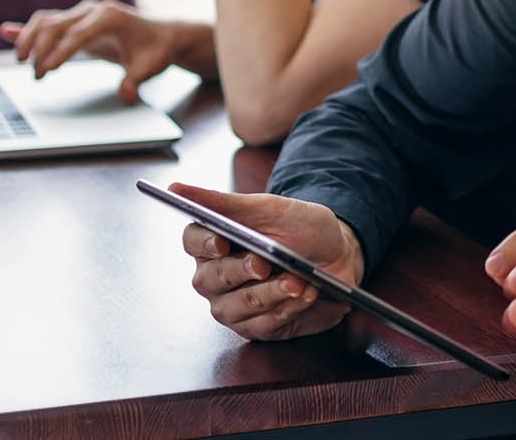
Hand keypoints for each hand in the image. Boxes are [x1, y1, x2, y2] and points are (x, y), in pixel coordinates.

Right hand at [1, 0, 178, 100]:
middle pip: (56, 24)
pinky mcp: (74, 21)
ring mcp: (81, 13)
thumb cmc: (154, 50)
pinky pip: (47, 22)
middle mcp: (92, 10)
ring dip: (29, 39)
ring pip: (46, 20)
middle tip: (36, 76)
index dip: (59, 53)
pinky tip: (6, 32)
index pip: (77, 35)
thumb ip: (135, 80)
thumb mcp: (149, 67)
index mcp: (110, 17)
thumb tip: (126, 95)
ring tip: (21, 63)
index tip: (45, 71)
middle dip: (40, 49)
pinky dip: (27, 28)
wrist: (160, 35)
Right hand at [175, 182, 362, 340]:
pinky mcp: (257, 327)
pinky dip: (288, 308)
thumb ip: (223, 202)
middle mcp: (216, 277)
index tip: (223, 242)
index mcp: (214, 242)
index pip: (192, 241)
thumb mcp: (269, 208)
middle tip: (265, 264)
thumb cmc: (301, 228)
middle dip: (241, 271)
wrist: (340, 253)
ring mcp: (234, 306)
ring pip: (238, 306)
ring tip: (298, 281)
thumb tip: (175, 188)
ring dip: (271, 293)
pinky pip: (264, 324)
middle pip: (211, 279)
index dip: (204, 243)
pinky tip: (307, 293)